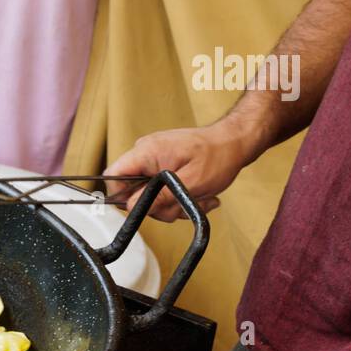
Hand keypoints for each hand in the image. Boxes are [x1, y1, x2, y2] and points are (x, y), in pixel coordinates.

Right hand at [102, 121, 259, 222]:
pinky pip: (160, 188)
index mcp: (147, 152)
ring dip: (173, 204)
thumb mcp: (190, 184)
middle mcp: (145, 153)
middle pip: (133, 190)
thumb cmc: (218, 156)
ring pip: (149, 194)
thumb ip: (159, 197)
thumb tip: (130, 207)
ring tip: (199, 199)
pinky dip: (177, 197)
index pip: (114, 176)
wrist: (236, 141)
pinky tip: (198, 195)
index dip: (121, 197)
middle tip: (183, 206)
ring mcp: (154, 158)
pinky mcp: (162, 164)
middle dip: (159, 206)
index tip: (144, 209)